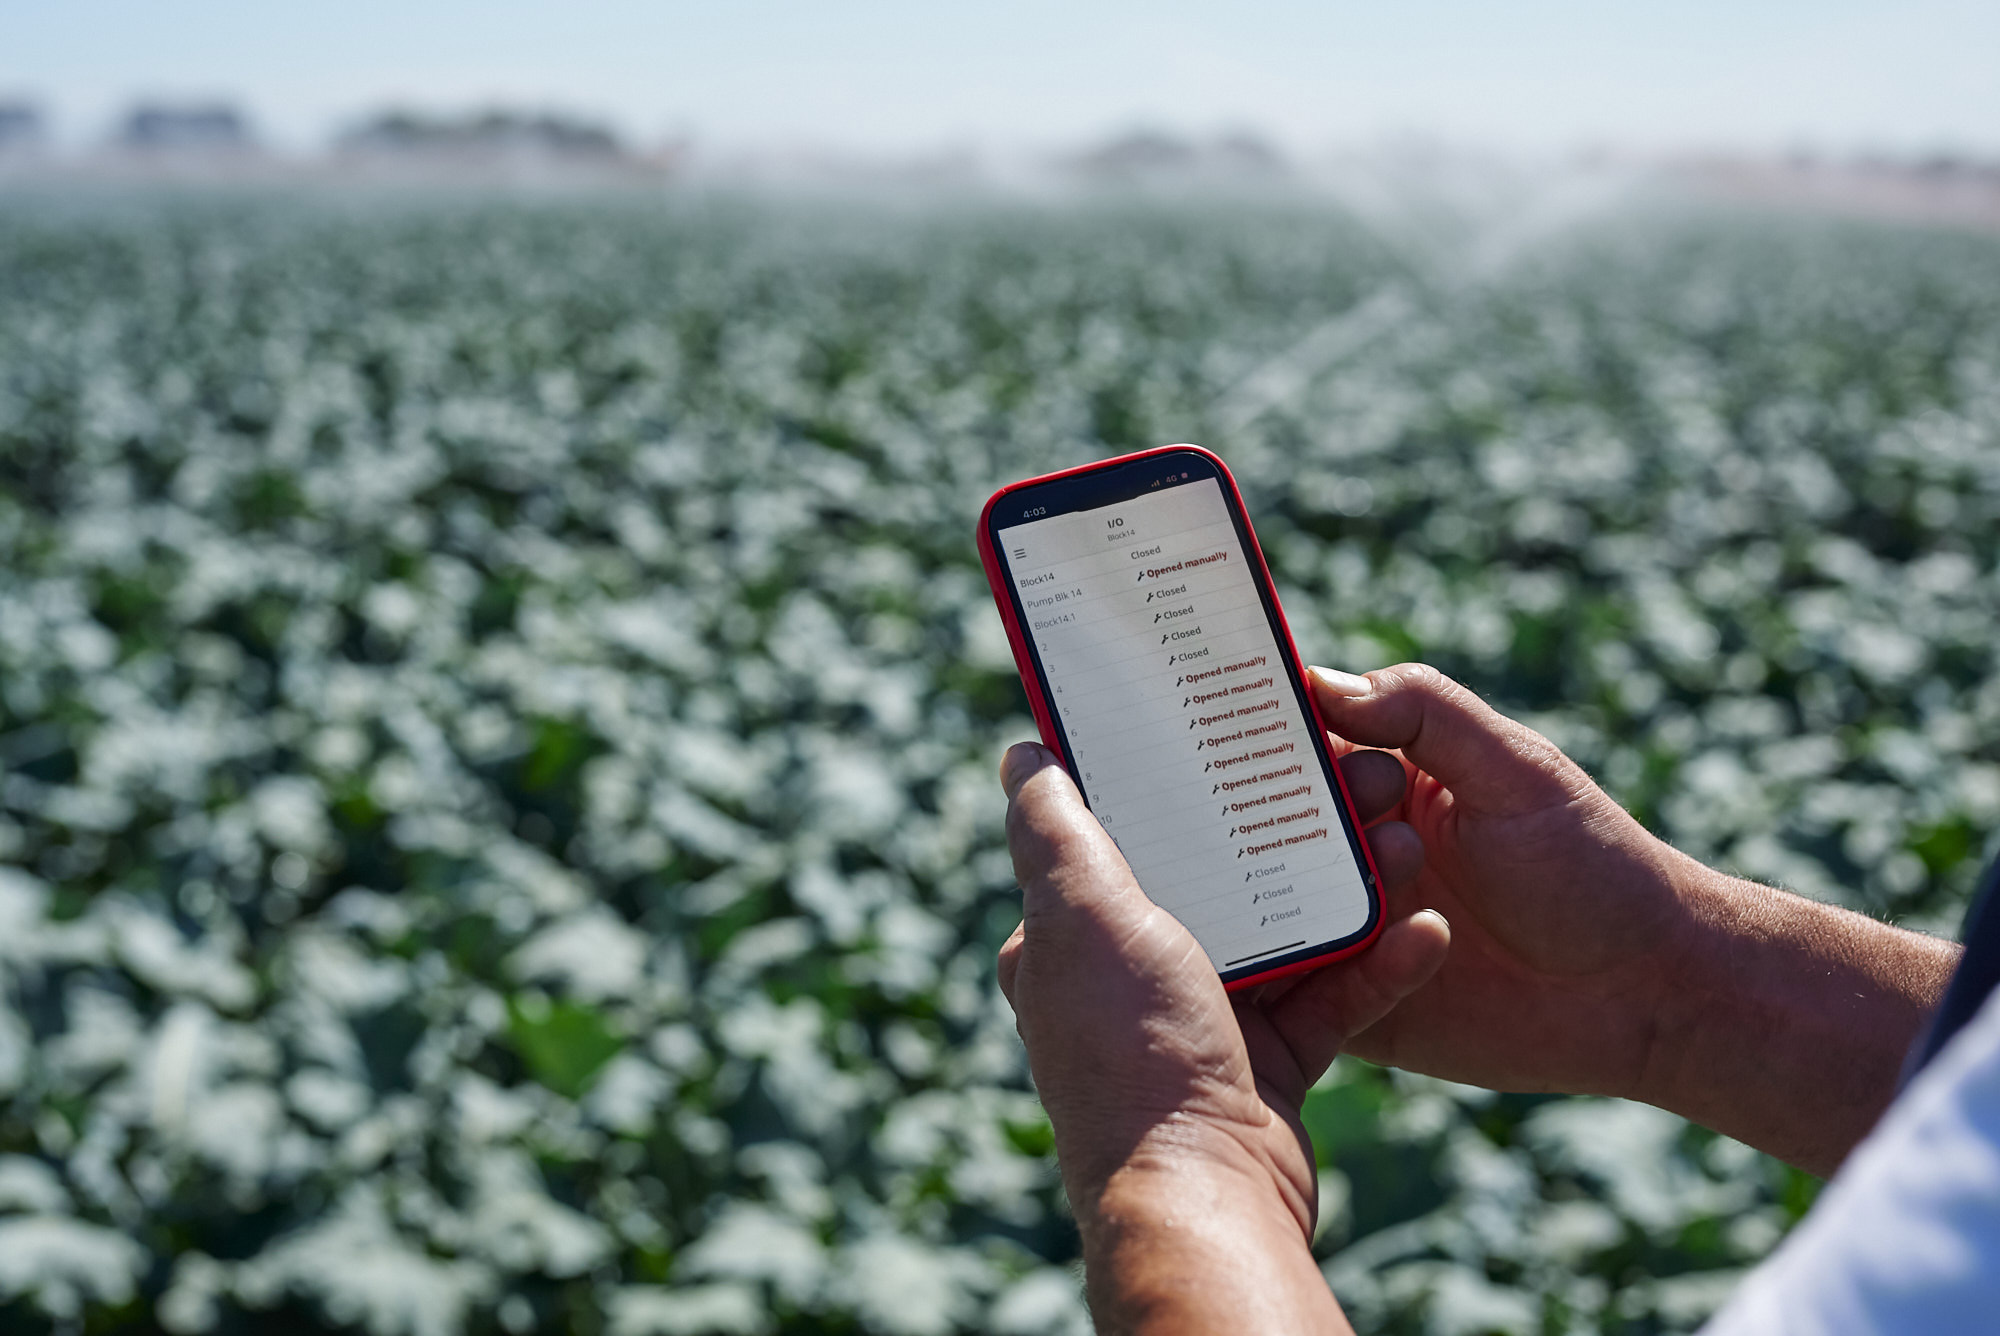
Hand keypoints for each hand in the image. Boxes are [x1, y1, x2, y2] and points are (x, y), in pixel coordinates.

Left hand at [996, 741, 1447, 1332]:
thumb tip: (1025, 756)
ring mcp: (1202, 1021)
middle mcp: (1128, 979)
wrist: (1209, 1191)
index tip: (1222, 724)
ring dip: (1346, 888)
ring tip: (1404, 837)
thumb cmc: (1135, 1047)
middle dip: (1280, 826)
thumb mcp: (1082, 915)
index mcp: (1068, 940)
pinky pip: (1331, 999)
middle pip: (1212, 875)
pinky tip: (1429, 931)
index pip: (1113, 835)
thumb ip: (1055, 832)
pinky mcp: (1269, 1062)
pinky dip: (1378, 968)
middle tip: (1346, 775)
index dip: (1163, 778)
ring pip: (1284, 930)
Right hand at [1306, 663, 1958, 1173]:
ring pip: (1268, 902)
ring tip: (1392, 869)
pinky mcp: (1350, 1004)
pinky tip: (1355, 945)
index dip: (1261, 725)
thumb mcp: (1515, 768)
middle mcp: (1348, 850)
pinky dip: (1302, 966)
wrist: (1646, 995)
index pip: (1299, 740)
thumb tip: (1320, 683)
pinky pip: (1300, 986)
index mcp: (1382, 778)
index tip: (1227, 711)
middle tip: (1330, 802)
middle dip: (1269, 808)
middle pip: (1264, 822)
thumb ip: (1425, 713)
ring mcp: (1343, 927)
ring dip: (1294, 886)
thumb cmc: (1592, 865)